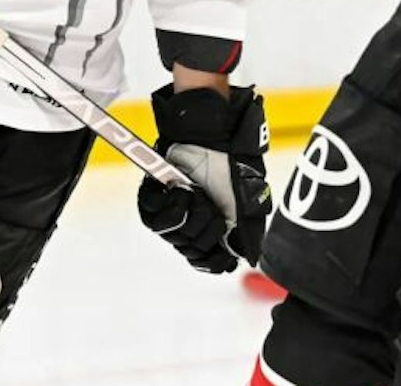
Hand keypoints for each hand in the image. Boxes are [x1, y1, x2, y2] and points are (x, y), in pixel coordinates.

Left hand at [137, 85, 270, 273]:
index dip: (212, 258)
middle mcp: (188, 225)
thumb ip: (247, 234)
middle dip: (206, 229)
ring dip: (193, 214)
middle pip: (192, 250)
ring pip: (176, 237)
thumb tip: (248, 258)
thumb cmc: (229, 167)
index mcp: (210, 228)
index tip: (221, 245)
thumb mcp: (246, 203)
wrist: (211, 139)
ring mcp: (169, 214)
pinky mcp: (152, 201)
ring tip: (199, 194)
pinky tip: (184, 190)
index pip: (205, 261)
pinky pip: (157, 220)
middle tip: (212, 207)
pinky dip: (175, 204)